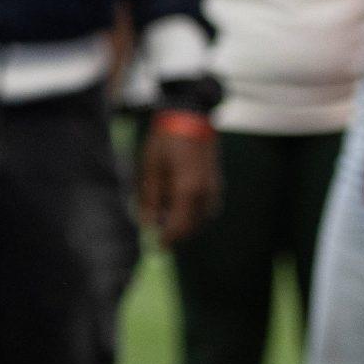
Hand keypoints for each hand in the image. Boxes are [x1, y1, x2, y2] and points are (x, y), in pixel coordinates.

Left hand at [138, 117, 219, 245]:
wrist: (189, 117)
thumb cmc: (165, 142)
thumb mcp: (150, 170)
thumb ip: (150, 200)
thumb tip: (147, 224)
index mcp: (188, 191)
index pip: (179, 227)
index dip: (167, 240)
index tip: (157, 247)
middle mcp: (205, 194)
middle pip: (192, 226)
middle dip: (176, 234)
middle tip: (159, 235)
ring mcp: (214, 188)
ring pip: (202, 219)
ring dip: (186, 224)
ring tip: (165, 218)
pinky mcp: (216, 183)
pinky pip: (207, 208)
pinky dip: (194, 214)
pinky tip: (179, 207)